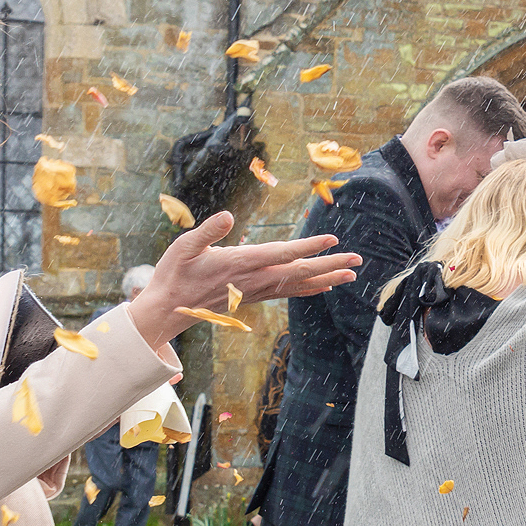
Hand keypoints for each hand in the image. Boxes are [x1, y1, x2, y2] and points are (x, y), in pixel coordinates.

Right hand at [130, 211, 359, 346]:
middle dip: (330, 264)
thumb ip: (207, 231)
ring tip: (351, 274)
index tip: (331, 239)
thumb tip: (228, 216)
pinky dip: (309, 289)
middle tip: (357, 260)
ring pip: (298, 284)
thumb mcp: (183, 247)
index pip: (281, 253)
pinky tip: (325, 287)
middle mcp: (254, 279)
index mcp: (240, 263)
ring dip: (327, 278)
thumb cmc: (174, 274)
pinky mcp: (255, 296)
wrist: (168, 309)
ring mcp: (256, 290)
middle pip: (299, 272)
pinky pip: (288, 292)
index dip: (308, 246)